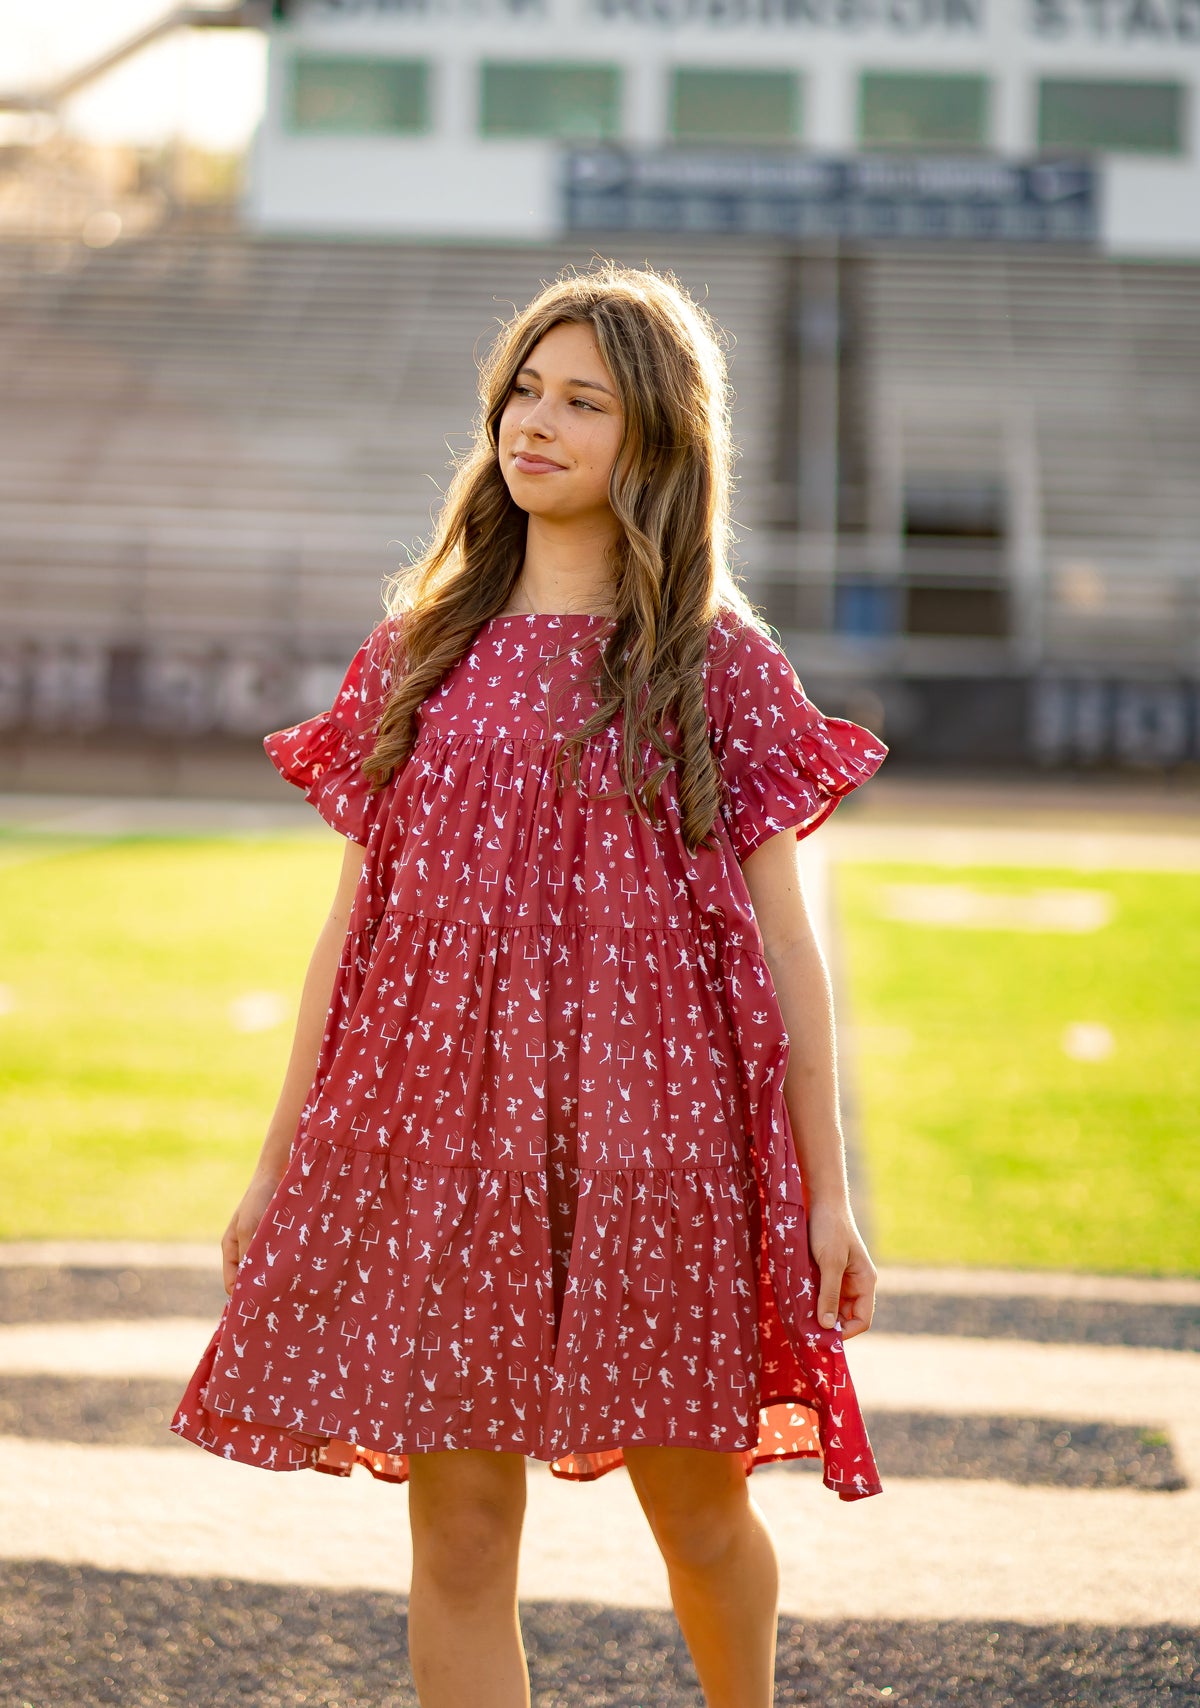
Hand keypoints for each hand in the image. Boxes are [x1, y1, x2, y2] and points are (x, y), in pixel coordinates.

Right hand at [220, 1167, 283, 1296]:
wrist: (279, 1174)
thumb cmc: (258, 1200)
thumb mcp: (249, 1228)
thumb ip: (248, 1256)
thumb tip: (249, 1286)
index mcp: (232, 1250)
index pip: (233, 1285)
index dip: (243, 1297)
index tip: (260, 1307)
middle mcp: (246, 1252)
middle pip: (250, 1281)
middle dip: (262, 1290)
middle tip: (279, 1303)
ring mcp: (263, 1247)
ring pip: (267, 1273)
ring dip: (277, 1280)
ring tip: (291, 1290)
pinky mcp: (280, 1242)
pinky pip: (281, 1262)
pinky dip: (287, 1268)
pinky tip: (299, 1275)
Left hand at [806, 1197, 876, 1339]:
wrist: (821, 1200)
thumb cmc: (830, 1229)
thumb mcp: (830, 1263)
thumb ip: (829, 1294)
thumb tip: (827, 1327)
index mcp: (865, 1282)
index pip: (862, 1320)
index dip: (845, 1333)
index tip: (823, 1337)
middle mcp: (855, 1283)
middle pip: (845, 1317)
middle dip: (829, 1325)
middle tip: (806, 1331)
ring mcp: (841, 1278)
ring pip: (831, 1306)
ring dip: (818, 1313)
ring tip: (800, 1318)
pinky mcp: (826, 1272)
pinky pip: (821, 1294)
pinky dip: (812, 1300)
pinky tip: (798, 1302)